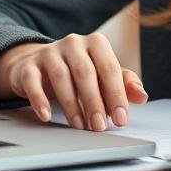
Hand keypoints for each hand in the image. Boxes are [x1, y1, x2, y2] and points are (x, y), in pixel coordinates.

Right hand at [0, 33, 146, 130]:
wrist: (39, 66)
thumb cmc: (78, 72)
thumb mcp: (103, 75)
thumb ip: (124, 84)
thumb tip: (142, 96)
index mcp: (96, 43)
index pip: (109, 68)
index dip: (116, 94)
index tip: (120, 118)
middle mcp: (73, 43)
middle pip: (85, 72)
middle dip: (94, 102)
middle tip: (100, 126)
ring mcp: (49, 52)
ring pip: (61, 77)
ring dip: (72, 104)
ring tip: (80, 126)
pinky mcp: (29, 66)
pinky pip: (33, 82)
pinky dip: (39, 99)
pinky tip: (47, 115)